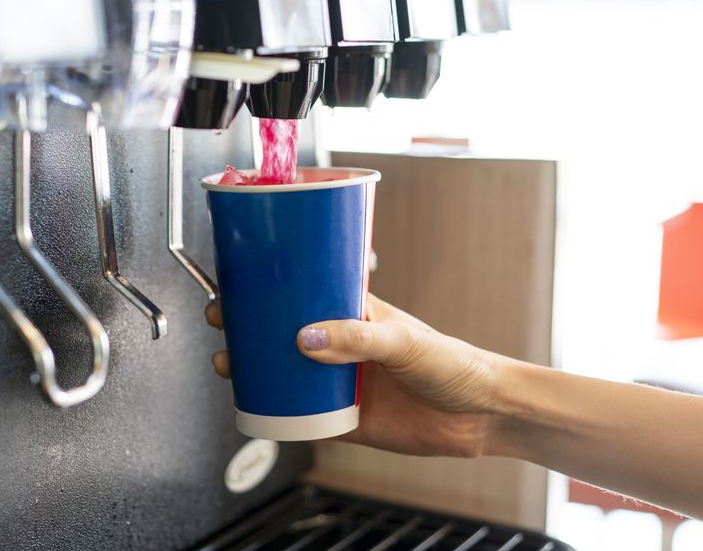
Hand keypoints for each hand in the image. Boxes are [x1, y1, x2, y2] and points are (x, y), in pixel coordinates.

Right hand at [206, 295, 504, 457]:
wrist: (480, 415)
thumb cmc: (454, 363)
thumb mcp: (405, 341)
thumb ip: (358, 338)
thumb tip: (306, 339)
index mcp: (354, 313)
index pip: (304, 292)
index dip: (269, 287)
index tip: (239, 283)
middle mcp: (341, 344)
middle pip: (282, 332)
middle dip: (248, 326)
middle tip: (222, 322)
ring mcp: (339, 381)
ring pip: (284, 372)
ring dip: (253, 369)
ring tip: (228, 365)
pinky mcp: (343, 419)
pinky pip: (299, 416)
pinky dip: (276, 412)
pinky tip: (256, 407)